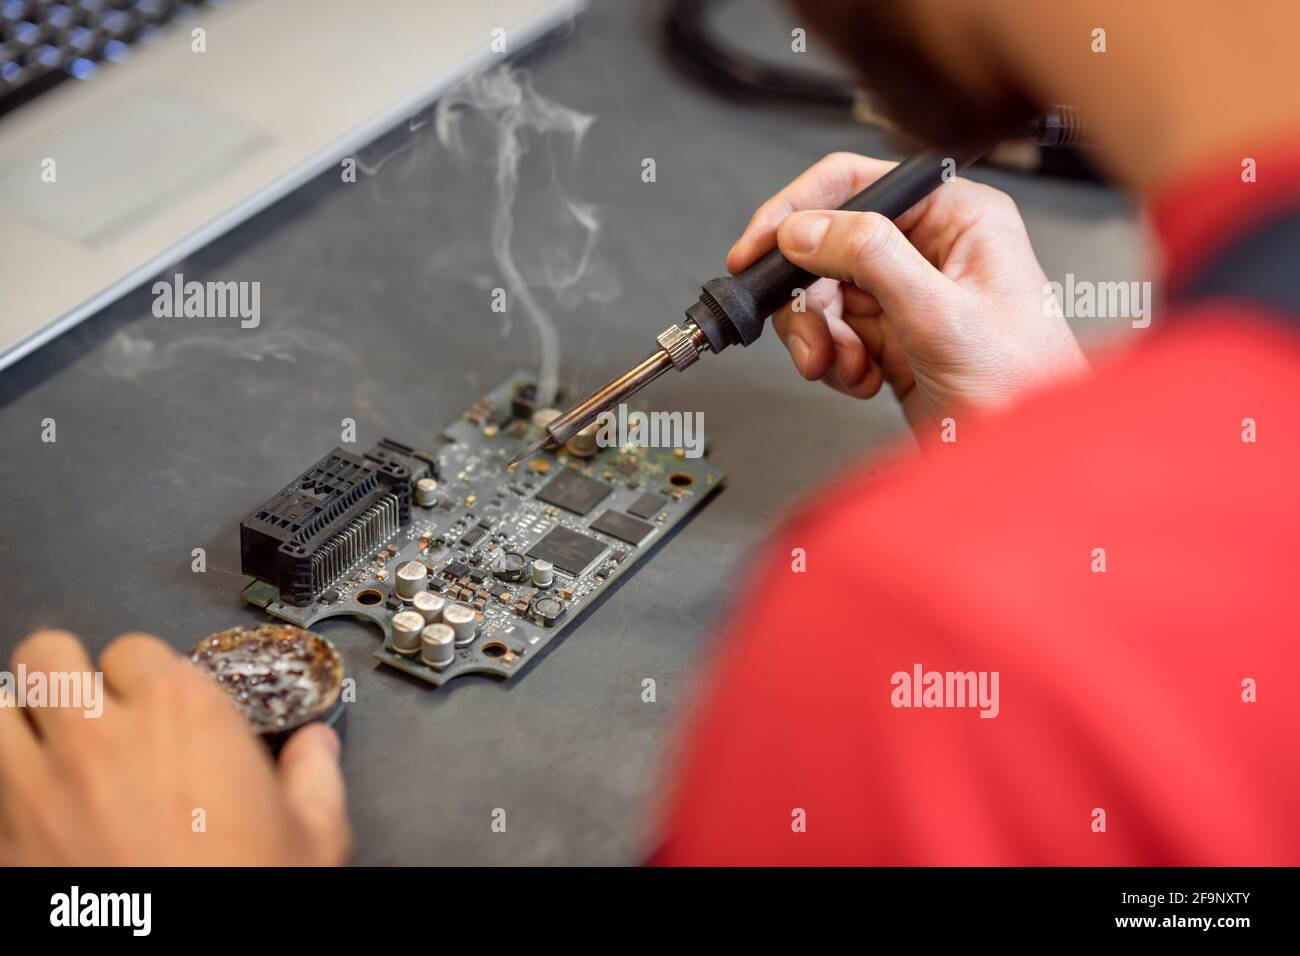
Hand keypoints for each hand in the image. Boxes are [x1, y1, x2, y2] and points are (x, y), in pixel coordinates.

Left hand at [0, 629, 349, 865]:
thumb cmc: (248, 893)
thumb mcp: (314, 835)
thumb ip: (314, 776)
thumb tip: (318, 749)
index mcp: (185, 714)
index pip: (138, 648)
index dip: (146, 672)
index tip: (159, 699)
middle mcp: (104, 736)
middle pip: (50, 656)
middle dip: (66, 673)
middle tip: (90, 704)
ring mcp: (43, 786)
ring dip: (21, 721)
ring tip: (47, 744)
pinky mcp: (6, 839)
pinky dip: (4, 783)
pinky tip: (34, 803)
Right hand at [728, 153, 1087, 434]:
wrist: (1027, 464)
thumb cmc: (1022, 389)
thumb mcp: (939, 315)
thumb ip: (870, 259)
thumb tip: (805, 228)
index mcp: (958, 217)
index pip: (856, 184)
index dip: (797, 211)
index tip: (757, 249)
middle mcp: (933, 248)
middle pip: (829, 246)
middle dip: (809, 298)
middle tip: (808, 339)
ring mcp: (910, 294)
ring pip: (825, 294)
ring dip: (819, 336)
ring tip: (839, 368)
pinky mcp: (895, 337)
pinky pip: (835, 333)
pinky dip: (834, 360)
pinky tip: (861, 380)